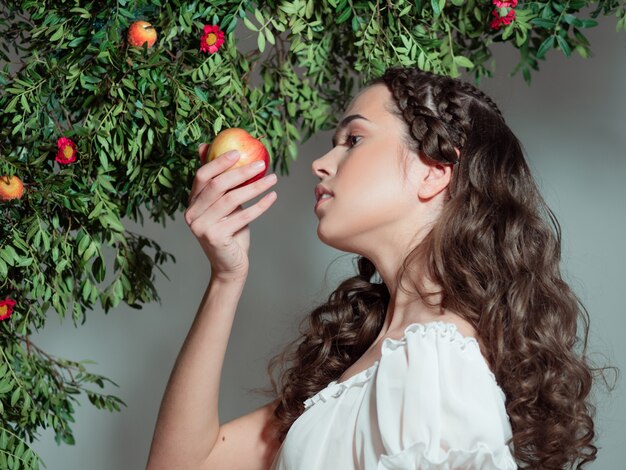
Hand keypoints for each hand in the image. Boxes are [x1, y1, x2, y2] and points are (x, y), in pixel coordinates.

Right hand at [184, 143, 277, 280]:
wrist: (229, 265)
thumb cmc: (229, 231)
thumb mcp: (224, 206)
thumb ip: (219, 184)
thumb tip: (210, 148)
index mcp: (192, 203)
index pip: (202, 176)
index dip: (219, 162)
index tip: (239, 152)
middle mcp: (192, 214)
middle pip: (217, 185)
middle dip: (242, 171)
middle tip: (262, 164)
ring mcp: (202, 227)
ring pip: (232, 199)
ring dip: (255, 186)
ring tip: (273, 179)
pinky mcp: (215, 237)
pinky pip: (243, 216)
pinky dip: (260, 205)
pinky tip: (272, 196)